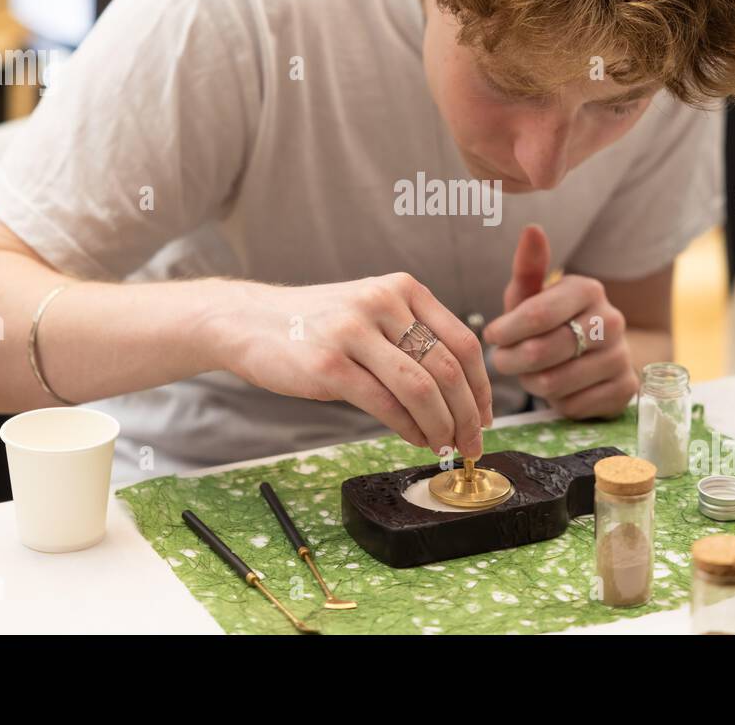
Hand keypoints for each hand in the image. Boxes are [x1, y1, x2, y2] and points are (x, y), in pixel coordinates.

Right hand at [214, 274, 490, 455]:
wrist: (249, 321)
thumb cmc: (317, 324)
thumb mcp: (371, 311)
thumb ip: (412, 337)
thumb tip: (460, 392)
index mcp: (403, 288)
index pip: (463, 341)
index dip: (482, 387)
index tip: (485, 417)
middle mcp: (383, 302)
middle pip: (448, 368)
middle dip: (468, 415)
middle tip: (472, 443)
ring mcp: (355, 331)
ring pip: (421, 388)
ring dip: (442, 426)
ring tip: (446, 446)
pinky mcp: (329, 364)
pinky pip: (386, 404)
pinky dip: (409, 429)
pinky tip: (415, 439)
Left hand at [484, 225, 635, 418]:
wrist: (597, 354)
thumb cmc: (552, 321)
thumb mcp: (534, 295)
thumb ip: (528, 266)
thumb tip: (532, 228)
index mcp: (588, 290)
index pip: (537, 314)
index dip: (507, 330)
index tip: (492, 336)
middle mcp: (613, 320)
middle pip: (542, 351)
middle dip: (512, 361)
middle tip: (505, 361)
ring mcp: (622, 357)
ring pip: (554, 383)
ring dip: (532, 382)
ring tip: (531, 372)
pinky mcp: (625, 390)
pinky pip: (573, 406)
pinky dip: (557, 402)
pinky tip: (559, 388)